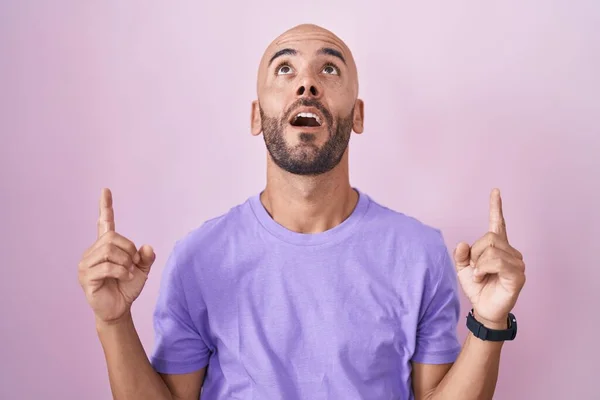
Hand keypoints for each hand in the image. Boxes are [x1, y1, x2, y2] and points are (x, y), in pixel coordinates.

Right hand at [78, 188, 155, 323]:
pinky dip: (121, 271)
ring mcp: (86, 264)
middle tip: (133, 264)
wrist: (119, 309)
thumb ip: (146, 257)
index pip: (104, 223)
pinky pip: (106, 267)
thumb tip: (147, 246)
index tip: (106, 190)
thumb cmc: (127, 288)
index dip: (105, 207)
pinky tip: (126, 277)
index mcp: (105, 247)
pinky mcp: (86, 277)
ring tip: (129, 272)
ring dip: (125, 262)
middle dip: (128, 249)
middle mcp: (92, 252)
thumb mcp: (142, 270)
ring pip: (109, 251)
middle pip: (111, 238)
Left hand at [453, 188, 525, 327]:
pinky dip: (483, 268)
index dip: (496, 207)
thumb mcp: (462, 269)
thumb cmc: (477, 288)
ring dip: (478, 263)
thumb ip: (460, 255)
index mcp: (497, 247)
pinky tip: (482, 277)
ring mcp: (517, 263)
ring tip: (479, 275)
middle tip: (473, 268)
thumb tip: (462, 243)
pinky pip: (497, 261)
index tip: (495, 191)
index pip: (498, 223)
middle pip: (489, 237)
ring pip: (491, 249)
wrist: (483, 309)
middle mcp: (510, 252)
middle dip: (475, 252)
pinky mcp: (517, 275)